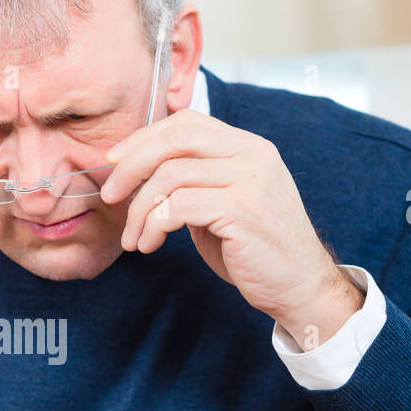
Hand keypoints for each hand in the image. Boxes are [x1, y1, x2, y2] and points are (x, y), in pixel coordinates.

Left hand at [101, 108, 363, 348]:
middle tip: (110, 196)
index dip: (143, 138)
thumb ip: (195, 180)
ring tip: (134, 238)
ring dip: (140, 210)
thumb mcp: (224, 203)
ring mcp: (250, 181)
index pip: (186, 123)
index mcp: (249, 147)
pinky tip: (150, 245)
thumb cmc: (255, 250)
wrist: (299, 287)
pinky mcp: (242, 210)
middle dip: (131, 166)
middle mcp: (253, 155)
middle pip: (174, 139)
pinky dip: (153, 226)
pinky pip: (178, 207)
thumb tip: (137, 170)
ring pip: (170, 177)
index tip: (114, 163)